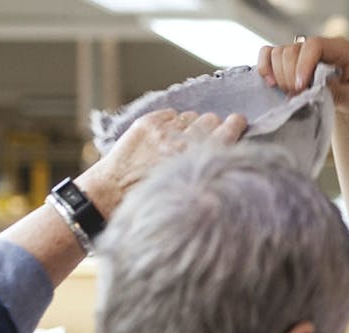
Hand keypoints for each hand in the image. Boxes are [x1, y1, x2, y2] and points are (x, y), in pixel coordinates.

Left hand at [77, 109, 247, 216]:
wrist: (109, 195)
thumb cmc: (152, 203)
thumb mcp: (188, 196)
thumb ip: (206, 173)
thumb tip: (223, 156)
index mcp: (197, 163)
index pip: (226, 133)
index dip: (235, 125)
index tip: (238, 121)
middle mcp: (182, 144)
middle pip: (210, 120)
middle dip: (213, 126)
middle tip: (209, 134)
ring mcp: (163, 131)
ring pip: (191, 116)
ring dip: (191, 125)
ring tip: (183, 140)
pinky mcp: (147, 123)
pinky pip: (170, 113)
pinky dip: (171, 122)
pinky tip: (165, 138)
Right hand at [257, 37, 348, 115]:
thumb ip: (341, 92)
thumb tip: (317, 88)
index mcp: (339, 48)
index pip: (314, 45)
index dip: (304, 65)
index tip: (302, 88)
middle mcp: (317, 45)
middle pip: (292, 50)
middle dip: (290, 77)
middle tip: (298, 97)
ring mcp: (300, 51)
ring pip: (277, 53)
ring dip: (279, 76)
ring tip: (290, 94)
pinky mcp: (288, 61)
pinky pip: (267, 55)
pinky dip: (265, 69)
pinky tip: (272, 85)